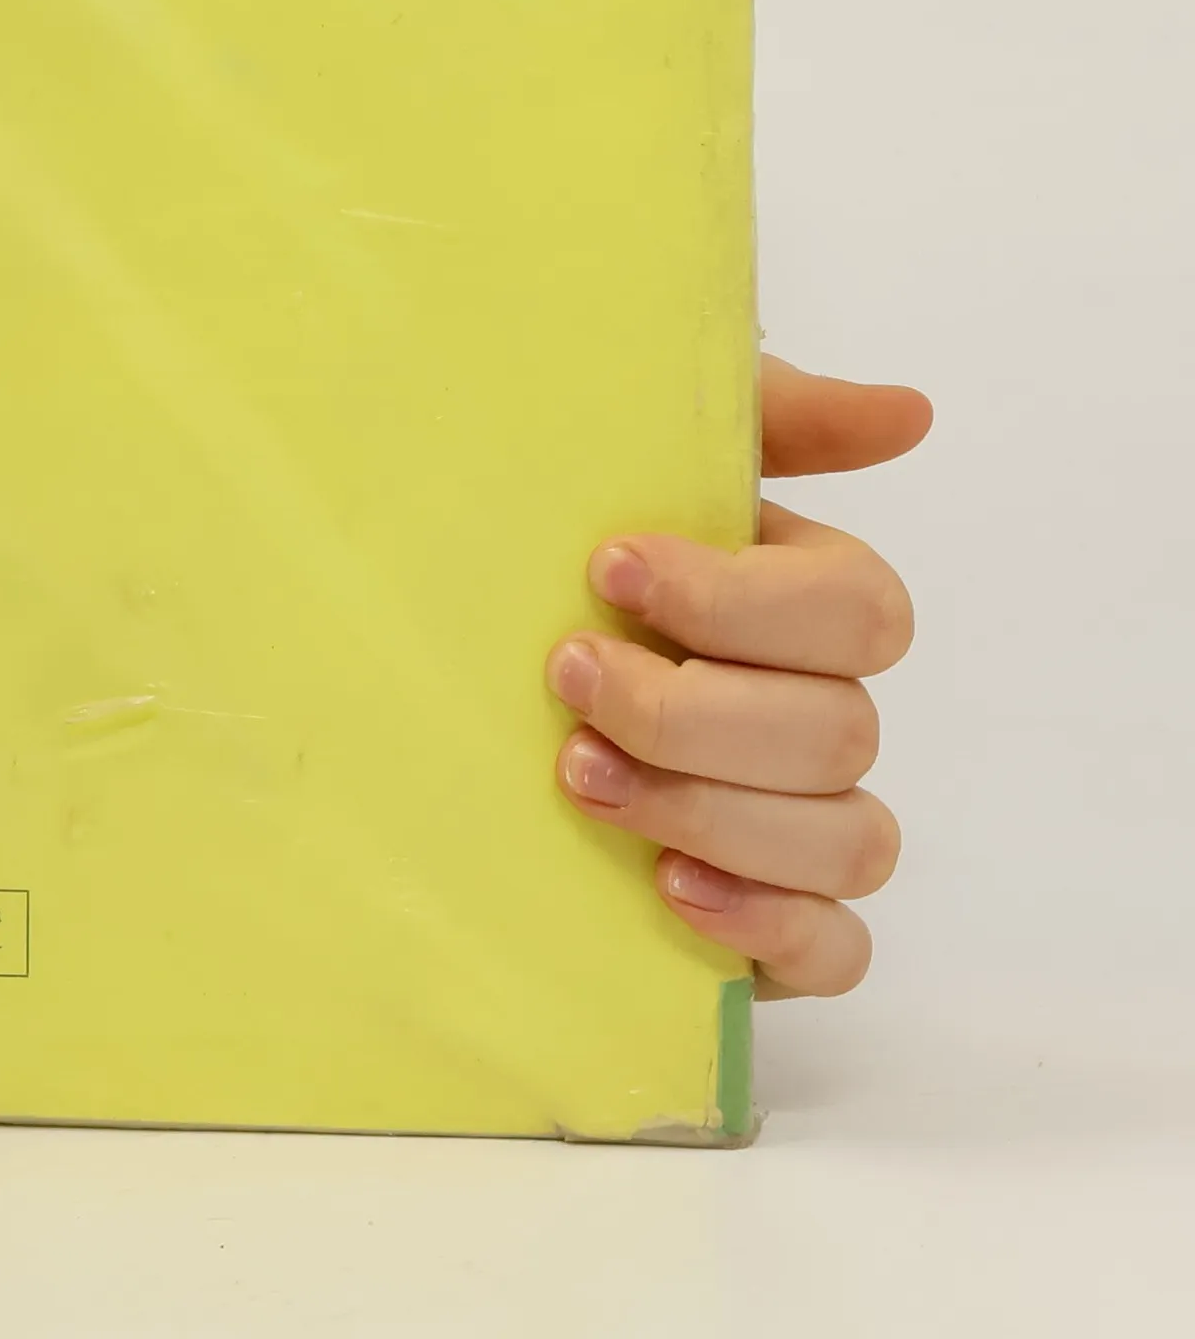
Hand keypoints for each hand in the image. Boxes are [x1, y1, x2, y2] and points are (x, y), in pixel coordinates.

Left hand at [547, 357, 931, 996]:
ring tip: (579, 780)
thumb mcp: (641, 458)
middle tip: (568, 682)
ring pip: (847, 840)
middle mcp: (820, 712)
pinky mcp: (775, 922)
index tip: (608, 568)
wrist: (451, 688)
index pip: (857, 610)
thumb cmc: (563, 559)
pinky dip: (768, 925)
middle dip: (692, 714)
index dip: (740, 600)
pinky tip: (670, 892)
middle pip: (838, 732)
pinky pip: (837, 947)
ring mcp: (806, 824)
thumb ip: (771, 423)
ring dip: (712, 812)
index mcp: (805, 602)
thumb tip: (908, 412)